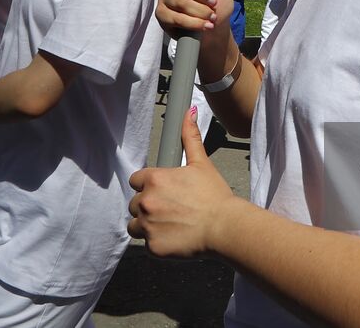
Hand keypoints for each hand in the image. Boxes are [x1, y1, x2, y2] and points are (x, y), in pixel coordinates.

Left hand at [127, 107, 239, 255]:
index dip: (149, 186)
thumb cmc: (214, 195)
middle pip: (135, 204)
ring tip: (170, 225)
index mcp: (154, 179)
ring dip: (147, 226)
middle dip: (149, 207)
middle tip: (172, 210)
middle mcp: (146, 201)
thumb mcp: (201, 163)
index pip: (136, 181)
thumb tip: (189, 112)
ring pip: (135, 226)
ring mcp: (147, 225)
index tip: (164, 192)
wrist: (224, 227)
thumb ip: (190, 137)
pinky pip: (146, 244)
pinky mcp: (152, 247)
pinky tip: (174, 238)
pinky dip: (157, 243)